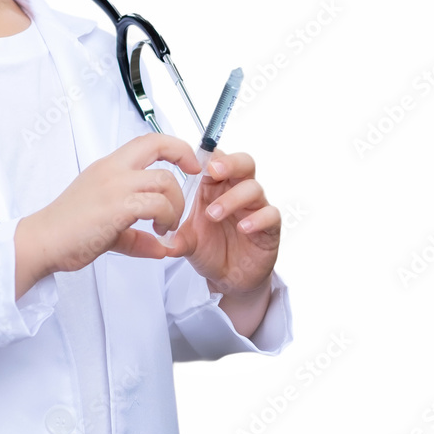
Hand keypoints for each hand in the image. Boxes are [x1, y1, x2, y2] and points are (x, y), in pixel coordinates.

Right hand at [15, 133, 200, 290]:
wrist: (43, 240)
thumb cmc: (67, 232)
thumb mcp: (107, 228)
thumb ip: (135, 235)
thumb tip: (160, 248)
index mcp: (108, 168)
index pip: (146, 141)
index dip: (174, 146)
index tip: (189, 163)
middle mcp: (112, 170)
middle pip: (158, 146)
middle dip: (184, 159)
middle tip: (192, 183)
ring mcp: (114, 186)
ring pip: (164, 180)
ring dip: (174, 205)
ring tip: (165, 225)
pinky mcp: (117, 206)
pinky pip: (156, 204)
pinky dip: (166, 219)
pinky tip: (158, 234)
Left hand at [165, 149, 279, 297]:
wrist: (229, 277)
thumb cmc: (209, 249)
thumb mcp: (186, 241)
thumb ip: (175, 237)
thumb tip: (162, 240)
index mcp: (214, 188)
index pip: (216, 160)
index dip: (208, 156)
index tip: (193, 162)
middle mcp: (236, 192)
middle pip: (243, 163)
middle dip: (230, 163)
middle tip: (214, 171)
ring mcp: (254, 208)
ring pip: (254, 187)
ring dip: (233, 198)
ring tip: (213, 214)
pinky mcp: (269, 227)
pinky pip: (271, 214)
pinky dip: (257, 219)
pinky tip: (242, 227)